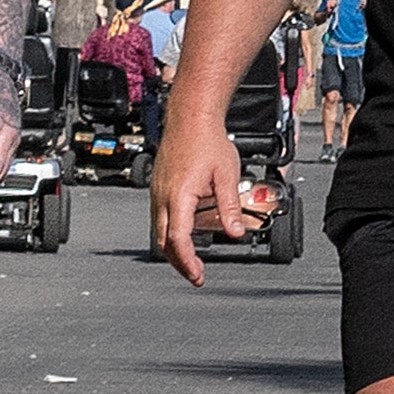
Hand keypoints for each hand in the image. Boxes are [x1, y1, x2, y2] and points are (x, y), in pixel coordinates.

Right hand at [154, 123, 247, 285]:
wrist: (190, 118)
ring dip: (173, 249)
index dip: (187, 261)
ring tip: (192, 260)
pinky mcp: (159, 188)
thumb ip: (231, 206)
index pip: (178, 239)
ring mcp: (157, 192)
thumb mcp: (226, 175)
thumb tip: (236, 231)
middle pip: (163, 241)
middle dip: (178, 262)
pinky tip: (185, 235)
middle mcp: (163, 196)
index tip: (197, 275)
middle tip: (196, 274)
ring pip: (159, 231)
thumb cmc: (206, 140)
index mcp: (178, 196)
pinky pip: (159, 218)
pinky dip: (170, 233)